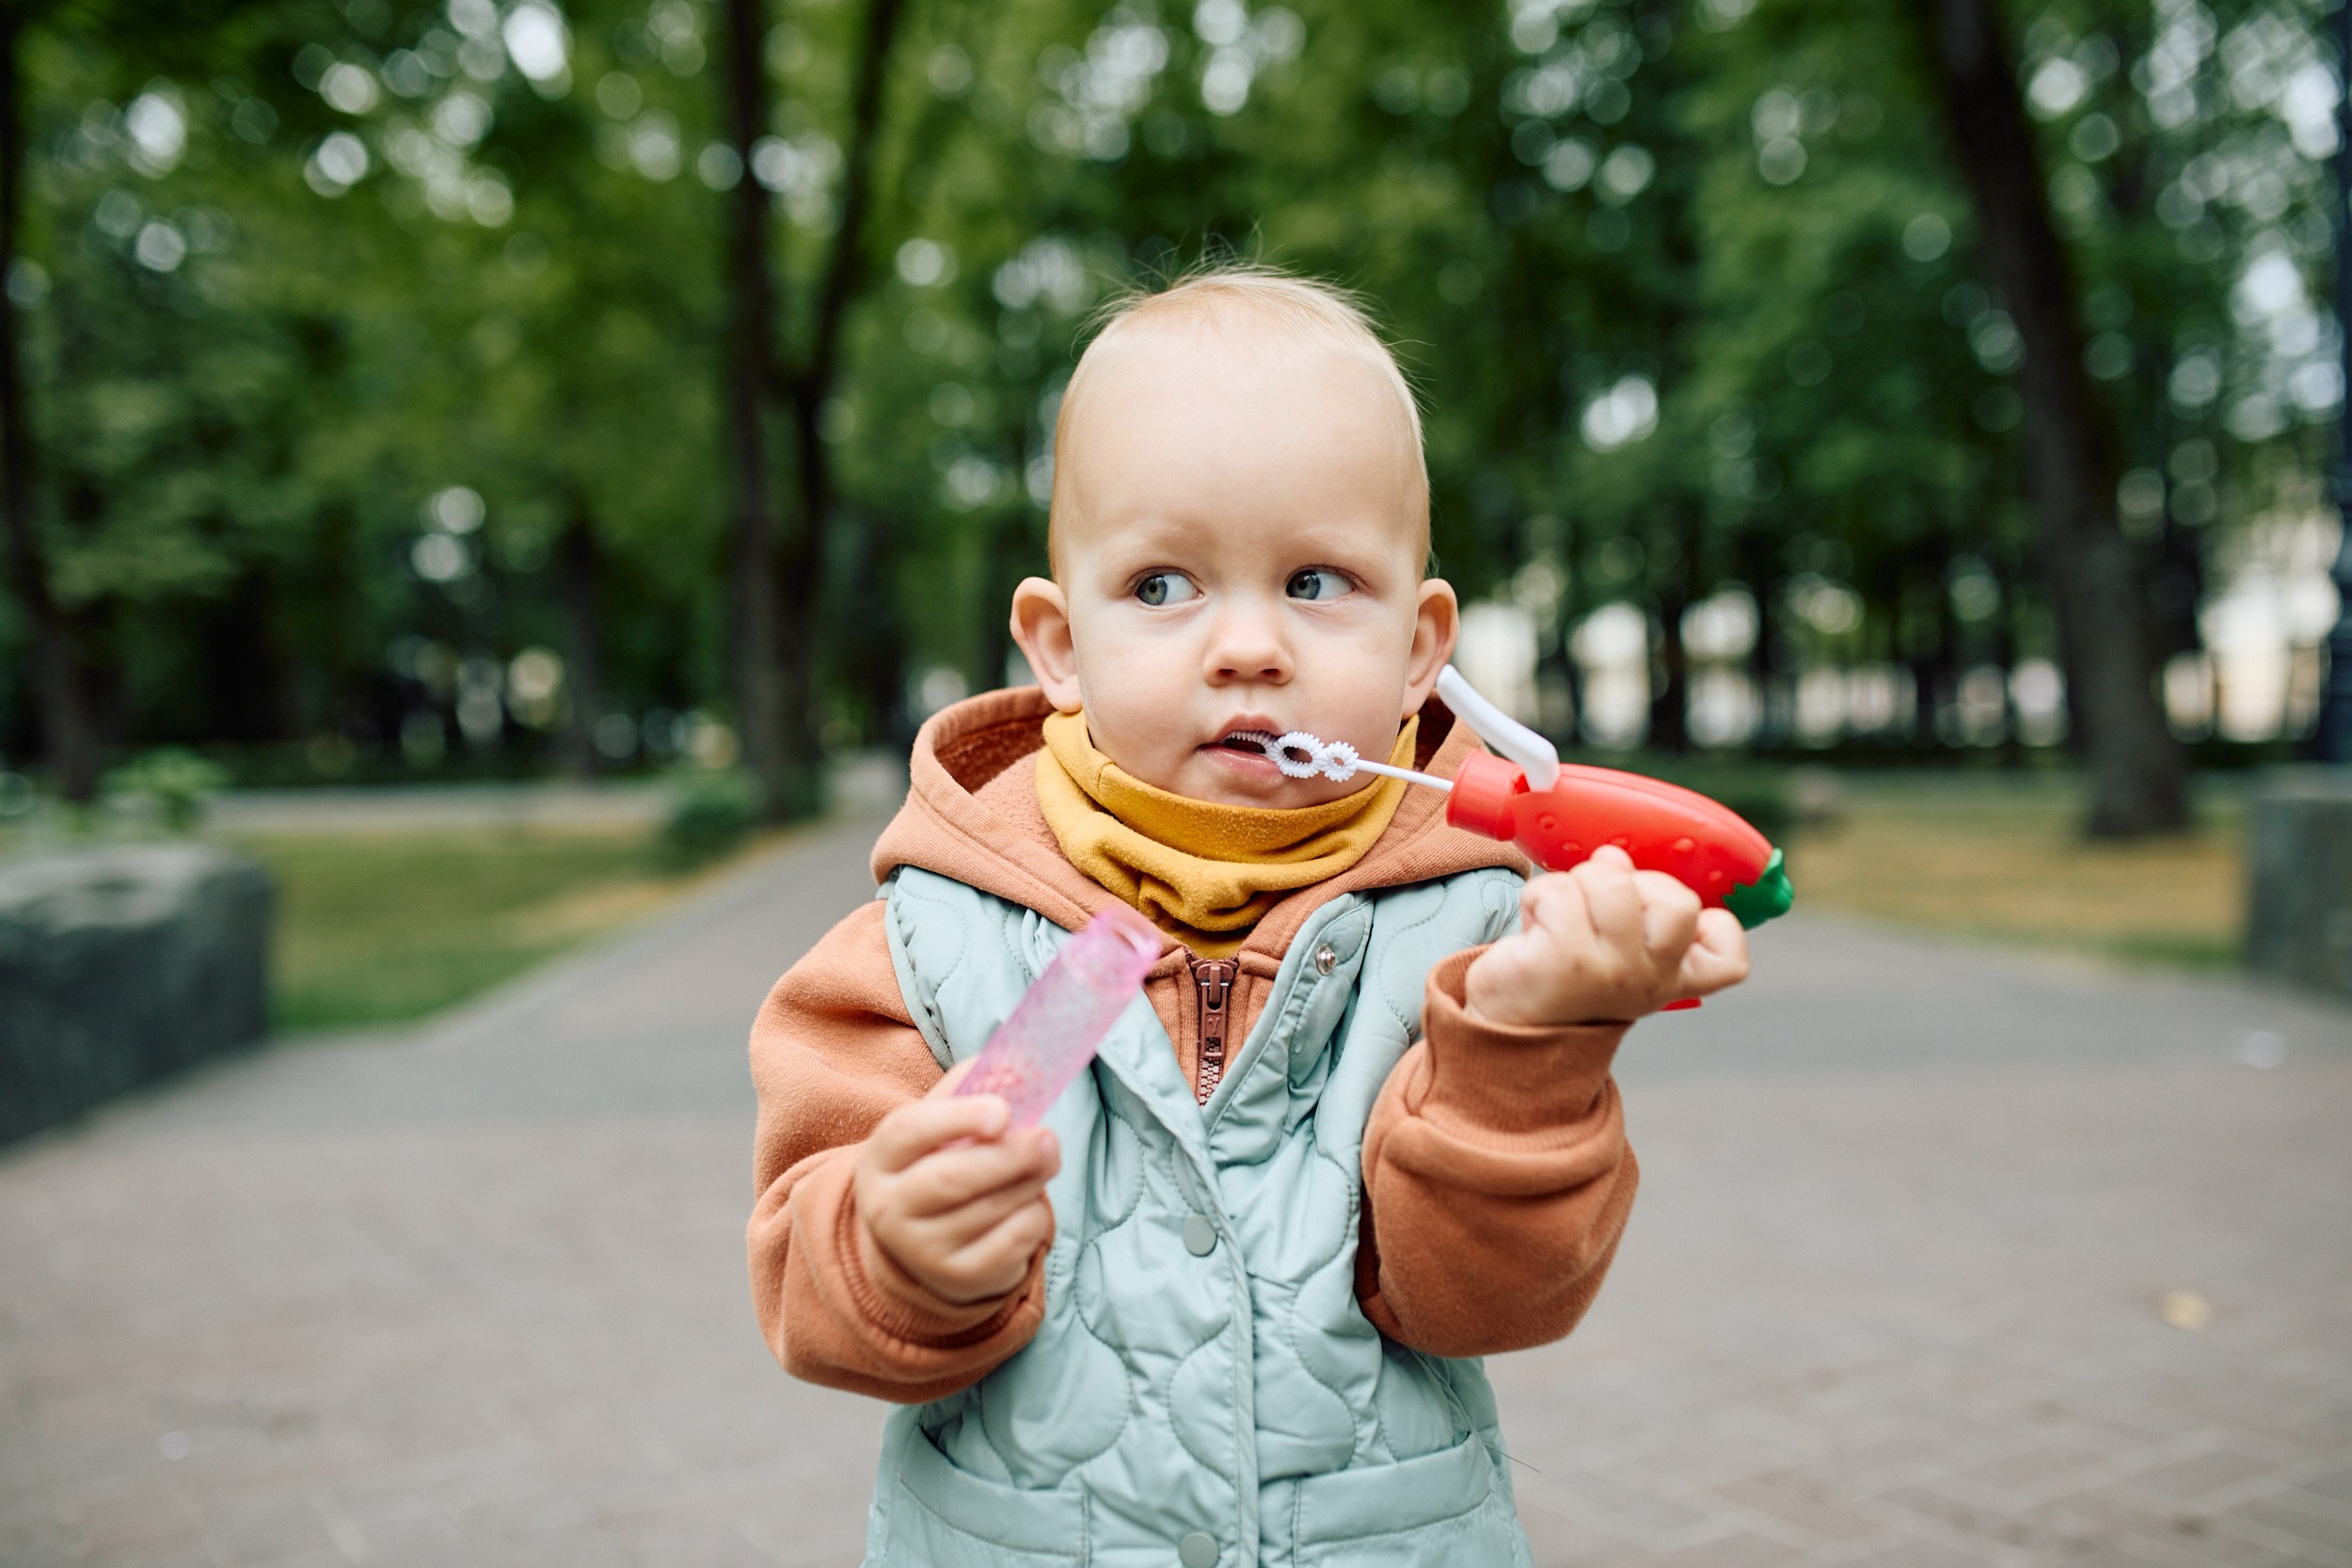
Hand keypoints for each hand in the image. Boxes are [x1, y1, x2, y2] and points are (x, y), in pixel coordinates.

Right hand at [853, 1061, 1061, 1305]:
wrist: (918, 1244)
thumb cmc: (936, 1166)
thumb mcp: (940, 1127)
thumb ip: (971, 1091)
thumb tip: (1017, 1065)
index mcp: (880, 1158)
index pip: (910, 1131)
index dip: (958, 1117)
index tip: (1003, 1112)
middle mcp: (888, 1208)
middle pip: (952, 1178)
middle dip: (1009, 1155)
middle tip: (1048, 1137)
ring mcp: (920, 1250)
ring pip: (989, 1210)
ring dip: (1030, 1180)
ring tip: (1046, 1159)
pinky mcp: (957, 1278)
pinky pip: (1011, 1242)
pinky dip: (1033, 1216)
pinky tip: (1028, 1203)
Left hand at [1464, 846, 1750, 1027]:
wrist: (1509, 1021)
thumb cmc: (1569, 971)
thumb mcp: (1618, 944)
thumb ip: (1632, 898)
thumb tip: (1614, 856)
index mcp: (1673, 977)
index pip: (1728, 956)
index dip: (1713, 926)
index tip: (1664, 925)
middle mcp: (1649, 981)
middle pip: (1674, 899)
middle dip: (1629, 884)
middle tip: (1595, 912)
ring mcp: (1609, 974)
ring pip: (1611, 883)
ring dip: (1576, 884)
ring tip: (1561, 915)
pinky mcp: (1562, 962)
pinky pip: (1558, 890)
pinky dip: (1538, 896)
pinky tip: (1536, 925)